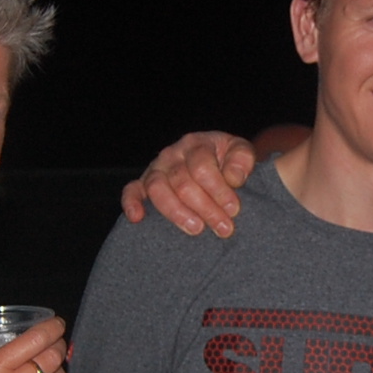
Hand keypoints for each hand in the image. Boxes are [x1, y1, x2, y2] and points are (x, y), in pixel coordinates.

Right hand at [119, 132, 254, 236]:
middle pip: (182, 182)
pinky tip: (137, 218)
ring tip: (196, 229)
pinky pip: (131, 191)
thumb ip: (242, 160)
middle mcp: (173, 154)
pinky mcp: (144, 184)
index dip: (218, 190)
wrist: (216, 163)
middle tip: (224, 228)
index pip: (202, 167)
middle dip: (205, 208)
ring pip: (157, 188)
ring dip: (176, 212)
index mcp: (197, 144)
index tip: (234, 210)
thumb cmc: (228, 161)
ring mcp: (156, 168)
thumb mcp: (241, 153)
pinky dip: (131, 203)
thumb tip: (233, 178)